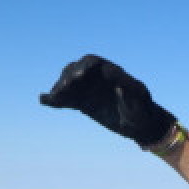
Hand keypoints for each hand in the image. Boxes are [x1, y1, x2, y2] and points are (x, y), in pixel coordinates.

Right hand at [40, 55, 175, 146]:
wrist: (141, 126)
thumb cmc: (144, 113)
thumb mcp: (141, 104)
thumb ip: (130, 94)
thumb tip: (116, 84)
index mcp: (111, 73)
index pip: (93, 63)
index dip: (83, 67)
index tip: (78, 77)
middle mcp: (96, 79)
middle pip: (76, 70)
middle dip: (68, 77)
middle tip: (65, 88)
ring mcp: (88, 90)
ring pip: (69, 83)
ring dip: (60, 88)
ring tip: (55, 98)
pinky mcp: (82, 103)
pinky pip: (67, 99)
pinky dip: (56, 100)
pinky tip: (44, 101)